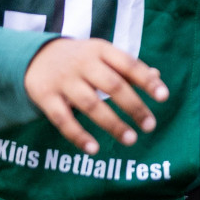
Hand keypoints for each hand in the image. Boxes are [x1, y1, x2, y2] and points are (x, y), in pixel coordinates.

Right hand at [23, 37, 167, 153]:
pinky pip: (63, 119)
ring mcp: (63, 81)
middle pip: (112, 86)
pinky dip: (78, 135)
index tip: (164, 97)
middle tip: (150, 126)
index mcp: (101, 50)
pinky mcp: (45, 97)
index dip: (147, 81)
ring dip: (112, 124)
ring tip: (131, 139)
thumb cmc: (82, 59)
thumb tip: (157, 77)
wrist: (34, 56)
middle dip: (133, 107)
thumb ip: (128, 68)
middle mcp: (83, 64)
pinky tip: (94, 149)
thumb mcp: (103, 55)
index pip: (128, 64)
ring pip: (90, 104)